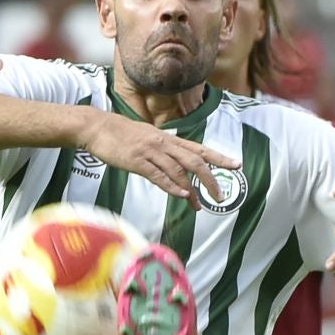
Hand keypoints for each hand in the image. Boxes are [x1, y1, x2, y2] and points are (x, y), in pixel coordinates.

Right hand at [80, 111, 239, 209]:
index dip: (220, 157)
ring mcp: (150, 152)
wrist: (97, 127)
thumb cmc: (121, 135)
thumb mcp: (148, 139)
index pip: (200, 148)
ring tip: (200, 206)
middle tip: (221, 196)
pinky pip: (158, 175)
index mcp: (168, 139)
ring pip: (178, 171)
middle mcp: (164, 144)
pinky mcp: (136, 162)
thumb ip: (164, 151)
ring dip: (192, 190)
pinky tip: (182, 195)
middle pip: (194, 161)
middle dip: (210, 179)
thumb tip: (177, 165)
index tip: (237, 165)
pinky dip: (171, 186)